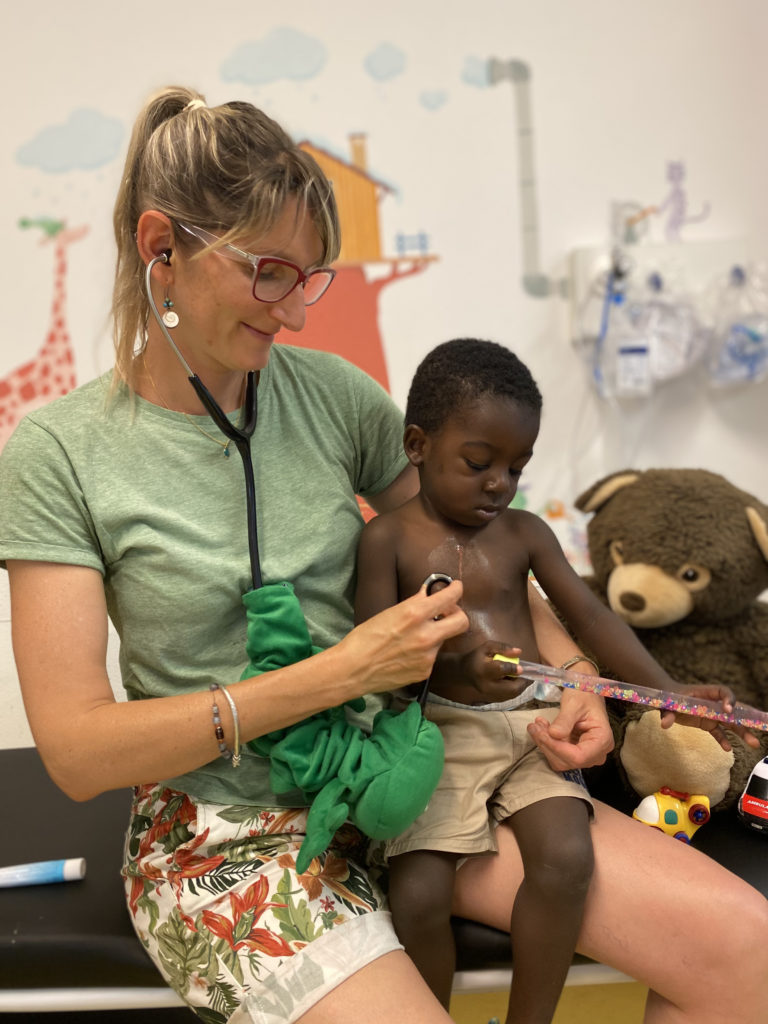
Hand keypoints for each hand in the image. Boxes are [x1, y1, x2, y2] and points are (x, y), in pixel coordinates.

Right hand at [344, 578, 467, 694]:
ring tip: (411, 638)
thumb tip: (428, 595)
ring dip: (434, 635)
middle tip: (445, 613)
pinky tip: (406, 654)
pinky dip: (424, 652)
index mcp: (415, 614)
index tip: (456, 588)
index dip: (456, 590)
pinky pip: (432, 656)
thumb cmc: (364, 638)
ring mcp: (428, 655)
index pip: (450, 597)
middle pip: (462, 621)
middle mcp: (427, 635)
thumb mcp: (389, 613)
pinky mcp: (426, 671)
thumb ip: (413, 604)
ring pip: (443, 639)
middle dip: (457, 614)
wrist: (353, 669)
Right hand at [458, 641, 526, 700]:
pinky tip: (515, 682)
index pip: (501, 670)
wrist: (464, 672)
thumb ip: (502, 648)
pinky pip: (508, 697)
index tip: (521, 667)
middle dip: (523, 682)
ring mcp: (489, 694)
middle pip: (510, 688)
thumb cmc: (476, 657)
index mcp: (483, 670)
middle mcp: (486, 685)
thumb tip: (519, 652)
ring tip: (523, 678)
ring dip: (520, 687)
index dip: (513, 669)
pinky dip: (515, 690)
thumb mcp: (487, 647)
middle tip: (529, 675)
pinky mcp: (492, 699)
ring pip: (511, 695)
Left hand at [528, 689, 613, 771]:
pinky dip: (547, 744)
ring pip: (561, 761)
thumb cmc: (584, 695)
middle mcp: (598, 753)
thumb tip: (554, 734)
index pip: (579, 756)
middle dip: (548, 745)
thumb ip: (564, 720)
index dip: (557, 749)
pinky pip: (558, 755)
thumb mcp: (573, 704)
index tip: (541, 733)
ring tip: (536, 725)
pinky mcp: (576, 752)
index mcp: (603, 740)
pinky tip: (541, 729)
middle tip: (534, 726)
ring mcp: (587, 755)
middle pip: (568, 761)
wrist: (586, 693)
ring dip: (545, 744)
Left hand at [659, 682, 761, 751]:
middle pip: (734, 710)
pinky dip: (723, 740)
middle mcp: (713, 702)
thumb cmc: (669, 698)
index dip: (728, 700)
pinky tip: (727, 749)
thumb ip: (668, 714)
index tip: (728, 710)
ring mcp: (712, 714)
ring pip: (731, 723)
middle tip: (759, 729)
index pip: (723, 692)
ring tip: (754, 743)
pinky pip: (719, 733)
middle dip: (746, 719)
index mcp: (706, 692)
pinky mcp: (708, 724)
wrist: (668, 701)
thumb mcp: (667, 704)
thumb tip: (664, 724)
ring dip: (743, 733)